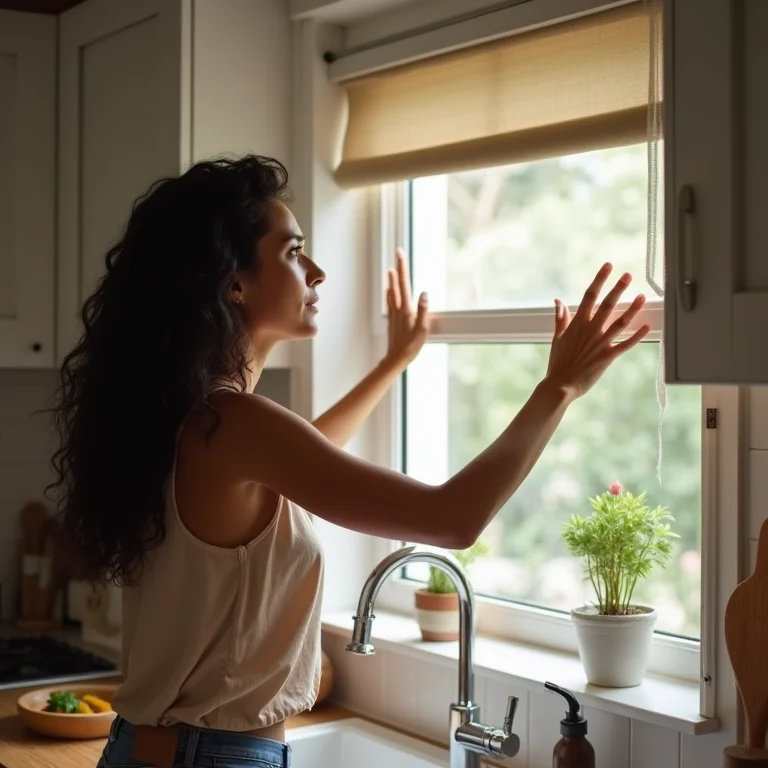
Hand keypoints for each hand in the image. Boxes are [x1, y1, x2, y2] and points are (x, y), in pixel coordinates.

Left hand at [384, 248, 429, 368]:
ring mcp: (394, 313)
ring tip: (391, 269)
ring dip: (392, 279)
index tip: (400, 253)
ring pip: (392, 291)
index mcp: (406, 309)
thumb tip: (424, 292)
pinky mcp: (392, 319)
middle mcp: (398, 308)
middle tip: (397, 253)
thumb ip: (423, 310)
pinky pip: (390, 301)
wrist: (395, 358)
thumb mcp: (422, 330)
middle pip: (398, 283)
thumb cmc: (410, 346)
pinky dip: (389, 292)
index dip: (402, 267)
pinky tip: (389, 290)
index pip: (404, 283)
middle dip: (398, 267)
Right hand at [546, 263, 649, 398]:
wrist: (561, 385)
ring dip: (632, 309)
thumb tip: (558, 301)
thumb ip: (560, 318)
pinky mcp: (608, 357)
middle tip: (628, 275)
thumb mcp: (557, 338)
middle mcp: (590, 331)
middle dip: (618, 288)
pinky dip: (637, 336)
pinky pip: (626, 344)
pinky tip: (646, 326)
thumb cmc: (558, 363)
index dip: (599, 280)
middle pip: (607, 305)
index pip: (589, 296)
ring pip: (620, 322)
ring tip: (641, 296)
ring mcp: (600, 343)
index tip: (608, 267)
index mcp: (577, 324)